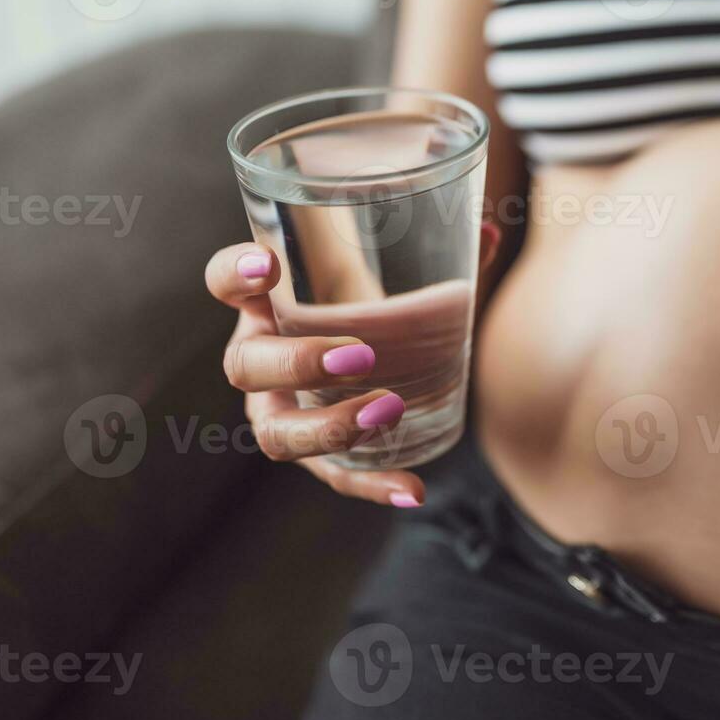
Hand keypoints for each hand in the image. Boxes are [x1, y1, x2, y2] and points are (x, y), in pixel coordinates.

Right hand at [203, 222, 499, 506]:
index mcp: (266, 302)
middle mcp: (260, 357)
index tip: (267, 264)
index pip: (226, 282)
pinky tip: (412, 491)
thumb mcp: (390, 269)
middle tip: (359, 355)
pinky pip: (335, 475)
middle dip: (298, 363)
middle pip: (247, 365)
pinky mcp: (315, 452)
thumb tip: (494, 229)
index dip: (235, 274)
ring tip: (386, 411)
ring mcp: (279, 410)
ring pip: (276, 432)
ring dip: (326, 428)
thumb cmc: (368, 299)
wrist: (364, 349)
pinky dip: (372, 485)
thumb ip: (439, 246)